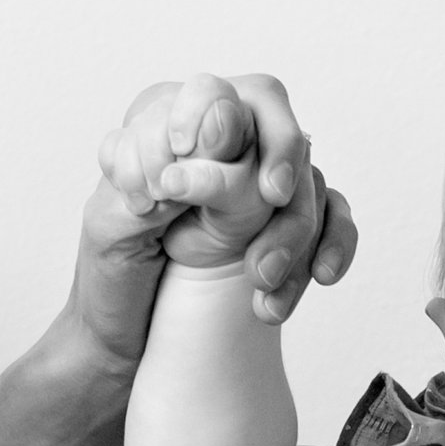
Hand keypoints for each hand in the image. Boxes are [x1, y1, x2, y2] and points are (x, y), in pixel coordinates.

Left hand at [74, 73, 357, 367]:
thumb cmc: (110, 284)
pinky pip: (333, 219)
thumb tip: (213, 137)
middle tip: (271, 199)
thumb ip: (150, 171)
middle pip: (277, 130)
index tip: (197, 154)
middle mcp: (218, 152)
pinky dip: (334, 242)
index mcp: (165, 134)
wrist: (126, 351)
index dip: (222, 119)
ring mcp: (257, 190)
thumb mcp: (110, 224)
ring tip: (261, 280)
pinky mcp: (284, 230)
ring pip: (309, 181)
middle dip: (280, 163)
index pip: (214, 94)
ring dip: (296, 231)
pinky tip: (322, 276)